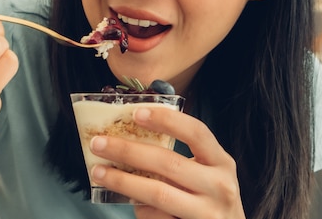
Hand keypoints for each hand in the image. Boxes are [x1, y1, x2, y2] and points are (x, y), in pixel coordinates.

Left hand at [88, 107, 245, 218]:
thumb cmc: (210, 201)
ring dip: (123, 181)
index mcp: (222, 162)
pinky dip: (140, 209)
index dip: (167, 120)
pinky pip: (158, 217)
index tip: (136, 113)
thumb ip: (178, 161)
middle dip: (129, 150)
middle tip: (99, 143)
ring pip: (158, 192)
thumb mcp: (206, 176)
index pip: (196, 132)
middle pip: (169, 162)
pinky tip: (130, 203)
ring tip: (99, 172)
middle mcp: (220, 185)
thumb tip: (129, 143)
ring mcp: (209, 212)